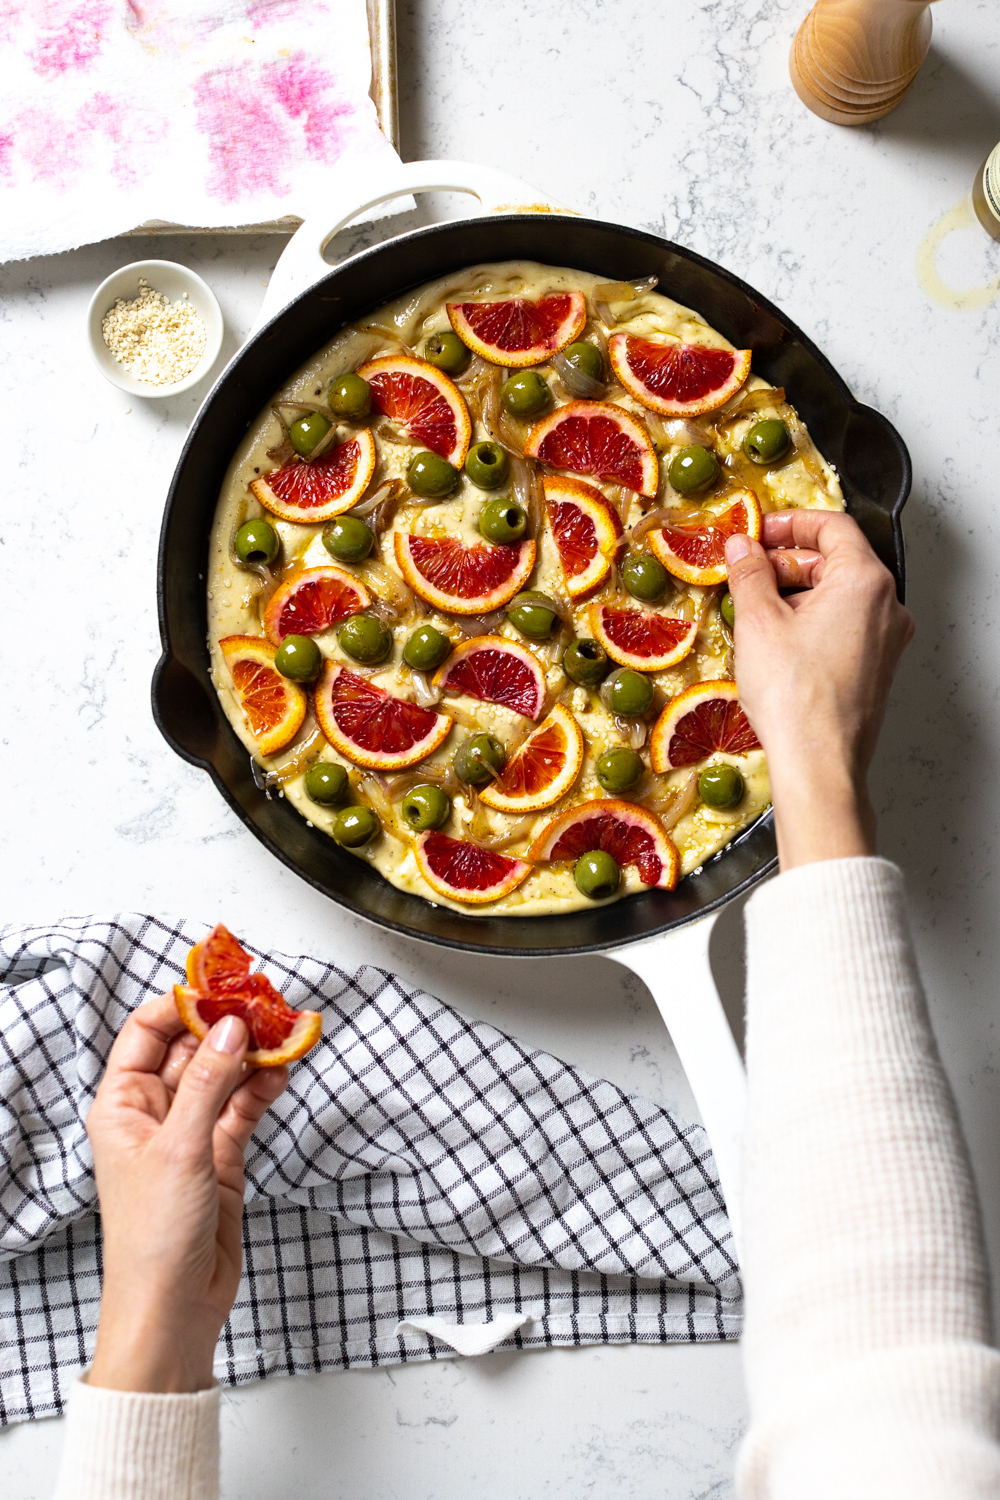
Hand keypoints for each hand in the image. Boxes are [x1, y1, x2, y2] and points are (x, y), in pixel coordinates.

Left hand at [86, 995, 287, 1392]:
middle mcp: (153, 1115)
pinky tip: (281, 1071)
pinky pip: (243, 1108)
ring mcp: (190, 1135)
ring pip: (223, 1076)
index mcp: (121, 1106)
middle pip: (192, 1050)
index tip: (221, 987)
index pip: (147, 1033)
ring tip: (282, 1031)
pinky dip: (263, 1088)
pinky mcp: (221, 1157)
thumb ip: (208, 1084)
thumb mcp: (180, 1149)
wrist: (174, 1308)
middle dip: (227, 1026)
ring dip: (252, 1055)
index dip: (183, 1006)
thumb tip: (228, 1029)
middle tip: (264, 1004)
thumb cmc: (151, 1240)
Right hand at [724, 510, 913, 869]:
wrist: (819, 762)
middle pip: (837, 560)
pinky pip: (845, 626)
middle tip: (747, 571)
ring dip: (798, 592)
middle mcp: (887, 606)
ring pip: (840, 596)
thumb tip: (741, 547)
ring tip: (754, 609)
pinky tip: (777, 640)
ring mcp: (886, 640)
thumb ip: (749, 573)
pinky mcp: (877, 668)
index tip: (757, 533)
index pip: (832, 526)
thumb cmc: (794, 695)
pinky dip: (812, 621)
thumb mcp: (757, 622)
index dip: (789, 523)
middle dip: (789, 561)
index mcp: (865, 581)